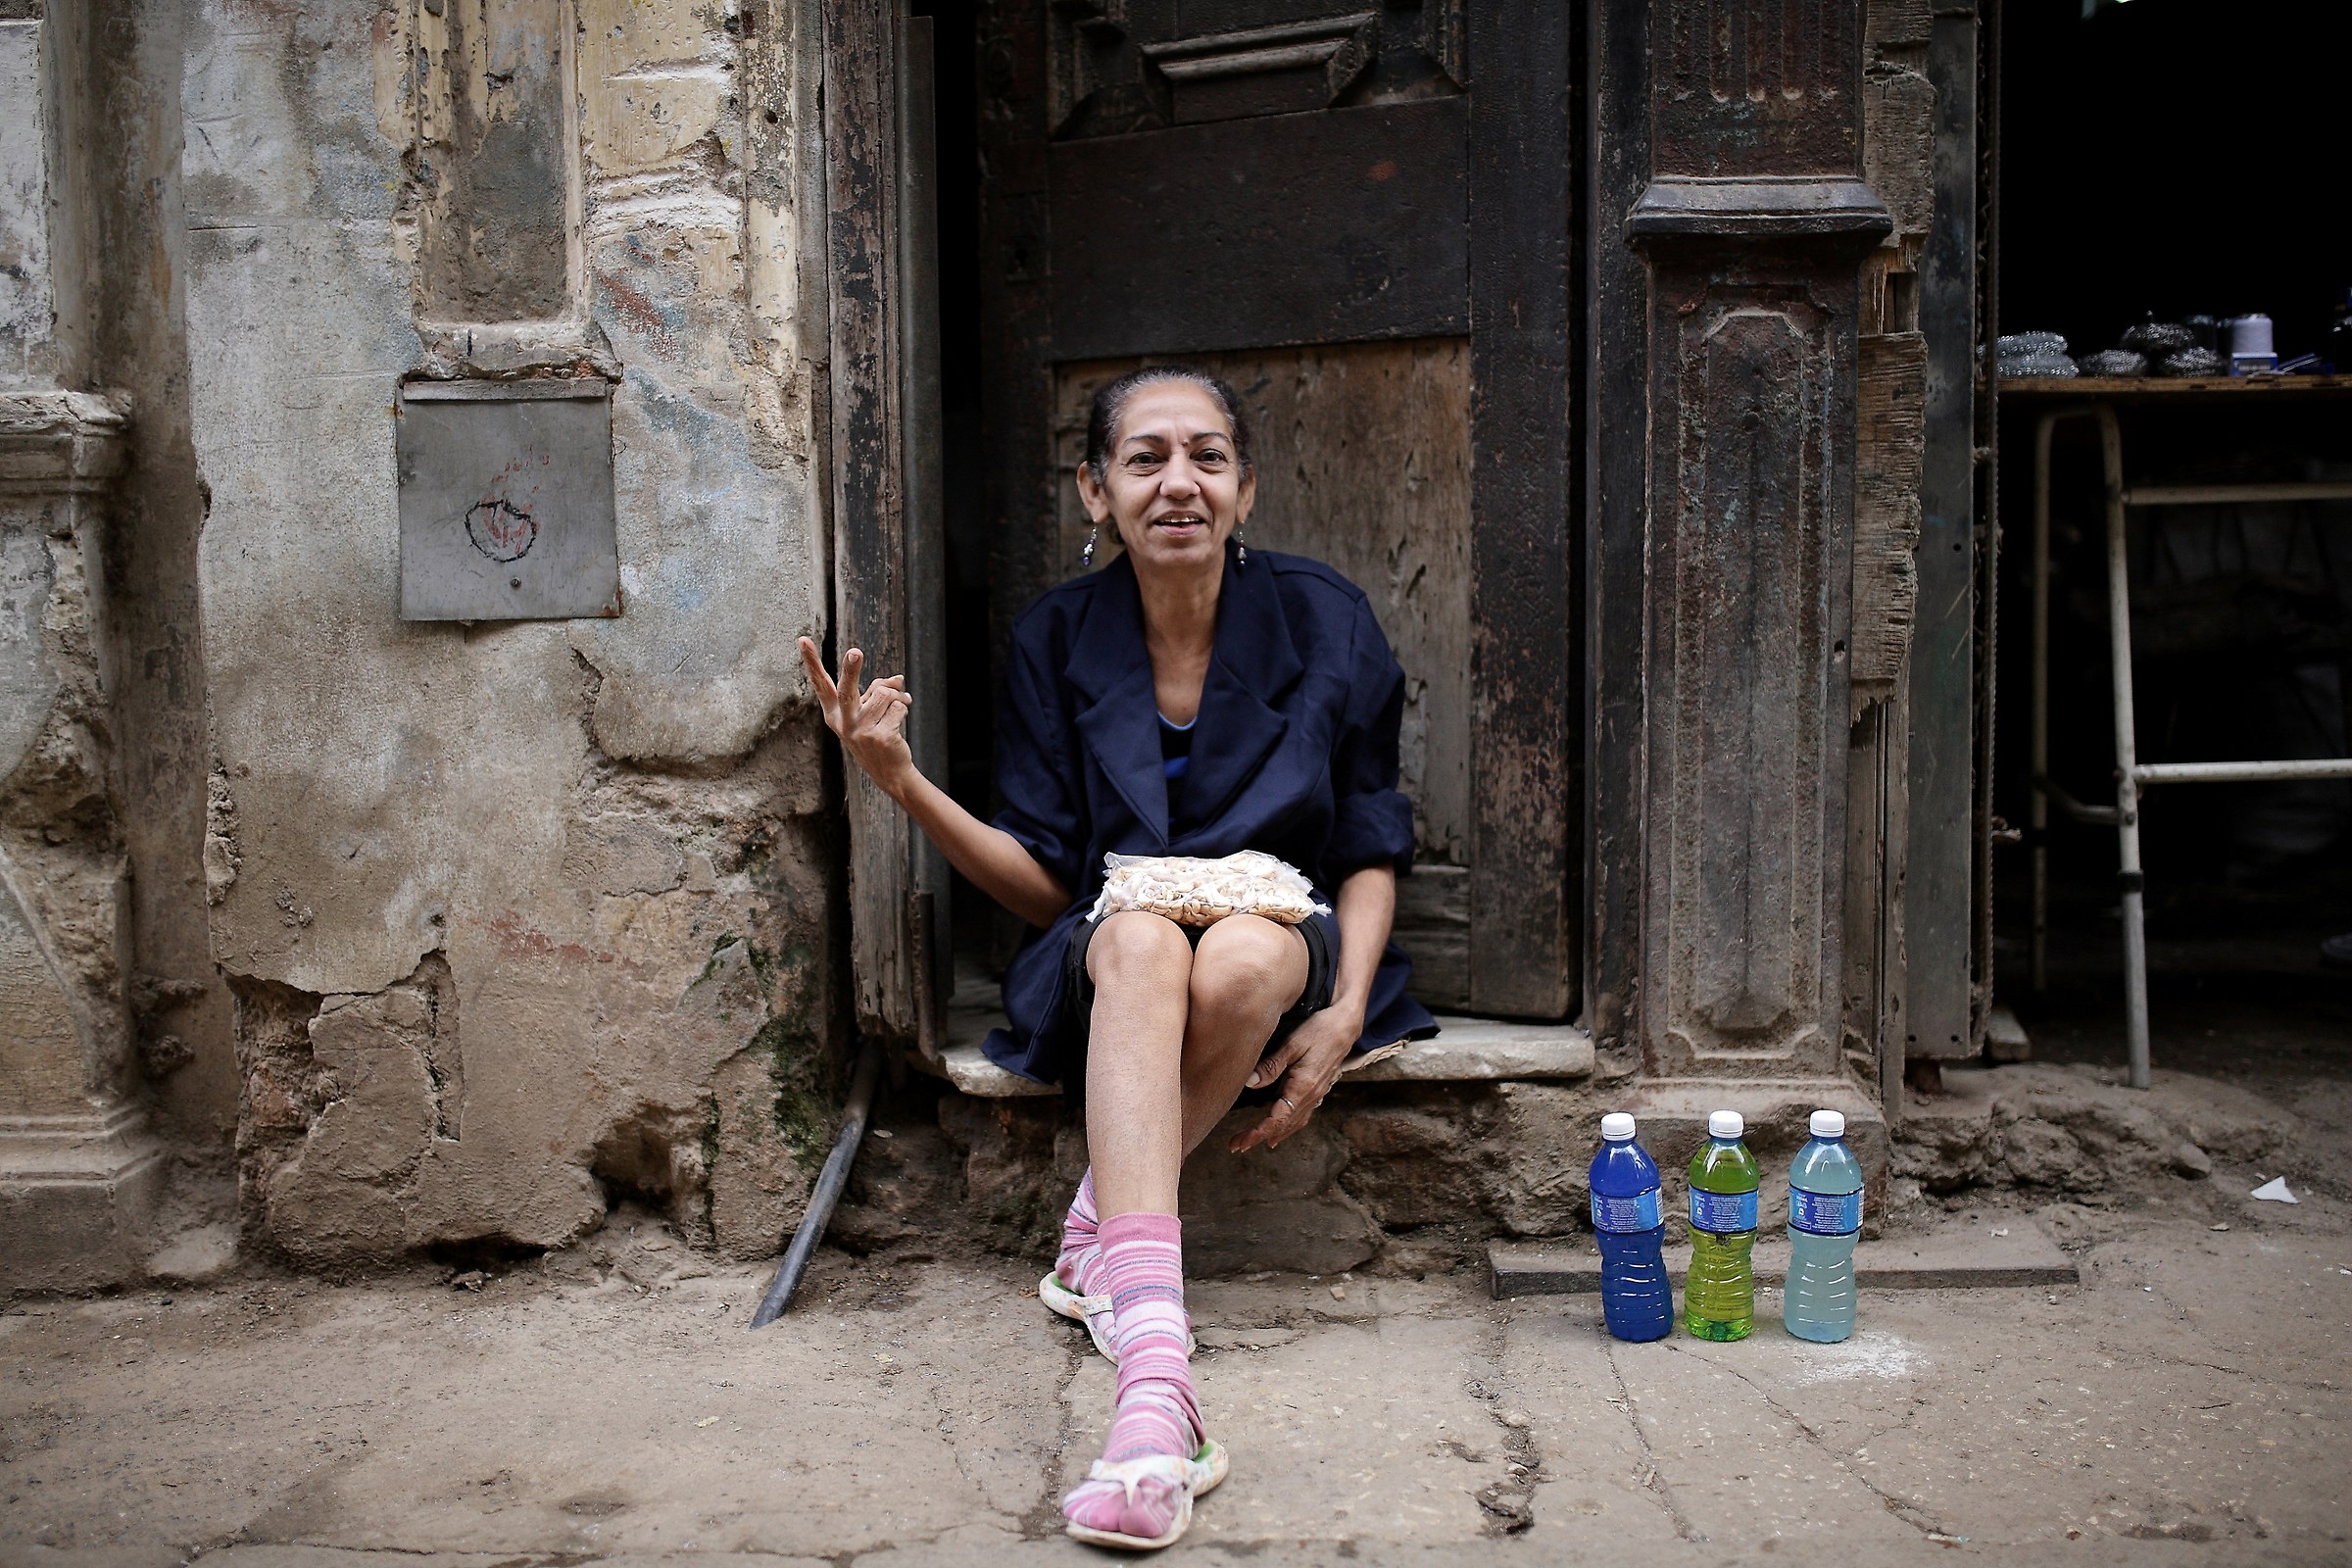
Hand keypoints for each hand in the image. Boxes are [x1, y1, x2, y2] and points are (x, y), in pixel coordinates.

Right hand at [798, 637, 915, 795]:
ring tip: (898, 710)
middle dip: (851, 669)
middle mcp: (843, 722)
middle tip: (855, 652)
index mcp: (834, 714)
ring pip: (885, 694)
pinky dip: (904, 709)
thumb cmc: (877, 735)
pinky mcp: (880, 737)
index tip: (802, 639)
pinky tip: (900, 723)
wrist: (890, 772)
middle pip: (847, 689)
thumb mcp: (869, 712)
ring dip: (898, 698)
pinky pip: (898, 707)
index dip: (811, 662)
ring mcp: (860, 731)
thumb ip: (877, 691)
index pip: (821, 684)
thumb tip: (897, 680)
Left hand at [1228, 1004, 1362, 1153]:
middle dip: (1258, 1137)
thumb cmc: (1319, 1030)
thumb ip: (1271, 1066)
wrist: (1346, 1025)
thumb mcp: (1292, 1044)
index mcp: (1303, 1087)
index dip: (1257, 1133)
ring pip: (1294, 1123)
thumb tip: (1250, 1083)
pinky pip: (1302, 1116)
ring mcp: (1317, 1094)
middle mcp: (1311, 1096)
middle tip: (1236, 1146)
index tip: (1240, 1141)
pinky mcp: (1318, 1089)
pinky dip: (1289, 1127)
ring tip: (1254, 1143)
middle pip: (1283, 1125)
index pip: (1277, 1119)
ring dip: (1273, 1134)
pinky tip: (1281, 1130)